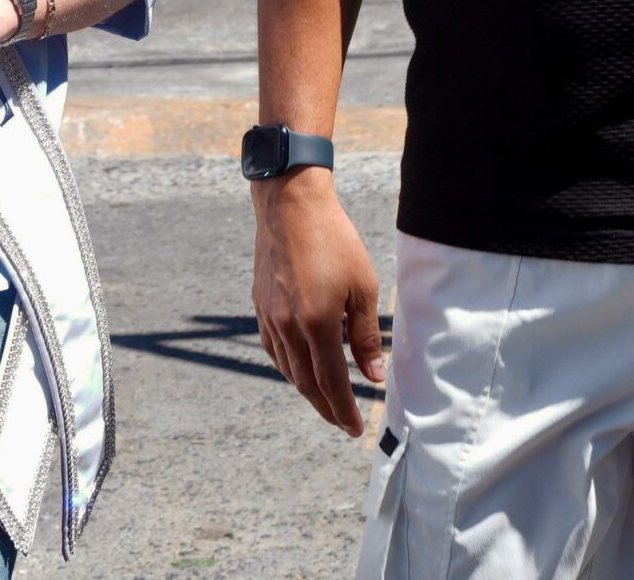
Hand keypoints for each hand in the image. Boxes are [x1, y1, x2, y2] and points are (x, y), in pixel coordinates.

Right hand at [251, 168, 383, 436]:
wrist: (290, 206)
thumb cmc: (334, 241)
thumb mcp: (363, 286)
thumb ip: (366, 336)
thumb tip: (373, 376)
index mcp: (317, 325)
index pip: (332, 382)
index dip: (344, 410)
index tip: (356, 429)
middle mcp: (288, 327)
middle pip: (307, 384)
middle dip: (326, 408)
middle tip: (343, 423)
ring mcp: (270, 318)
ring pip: (288, 369)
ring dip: (308, 390)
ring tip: (326, 400)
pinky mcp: (260, 306)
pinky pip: (274, 350)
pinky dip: (289, 367)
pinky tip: (300, 367)